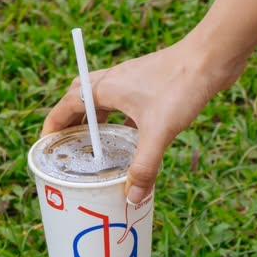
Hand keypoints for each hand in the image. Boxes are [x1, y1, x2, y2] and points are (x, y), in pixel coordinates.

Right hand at [42, 38, 241, 202]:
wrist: (211, 57)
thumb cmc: (181, 86)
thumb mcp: (159, 132)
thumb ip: (144, 167)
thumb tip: (132, 199)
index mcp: (104, 87)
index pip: (66, 107)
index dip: (52, 127)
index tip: (45, 147)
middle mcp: (113, 82)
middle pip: (80, 101)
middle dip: (72, 125)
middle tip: (69, 150)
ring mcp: (132, 83)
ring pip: (104, 104)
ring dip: (97, 125)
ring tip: (96, 151)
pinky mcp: (150, 87)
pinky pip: (125, 107)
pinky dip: (121, 124)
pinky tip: (131, 143)